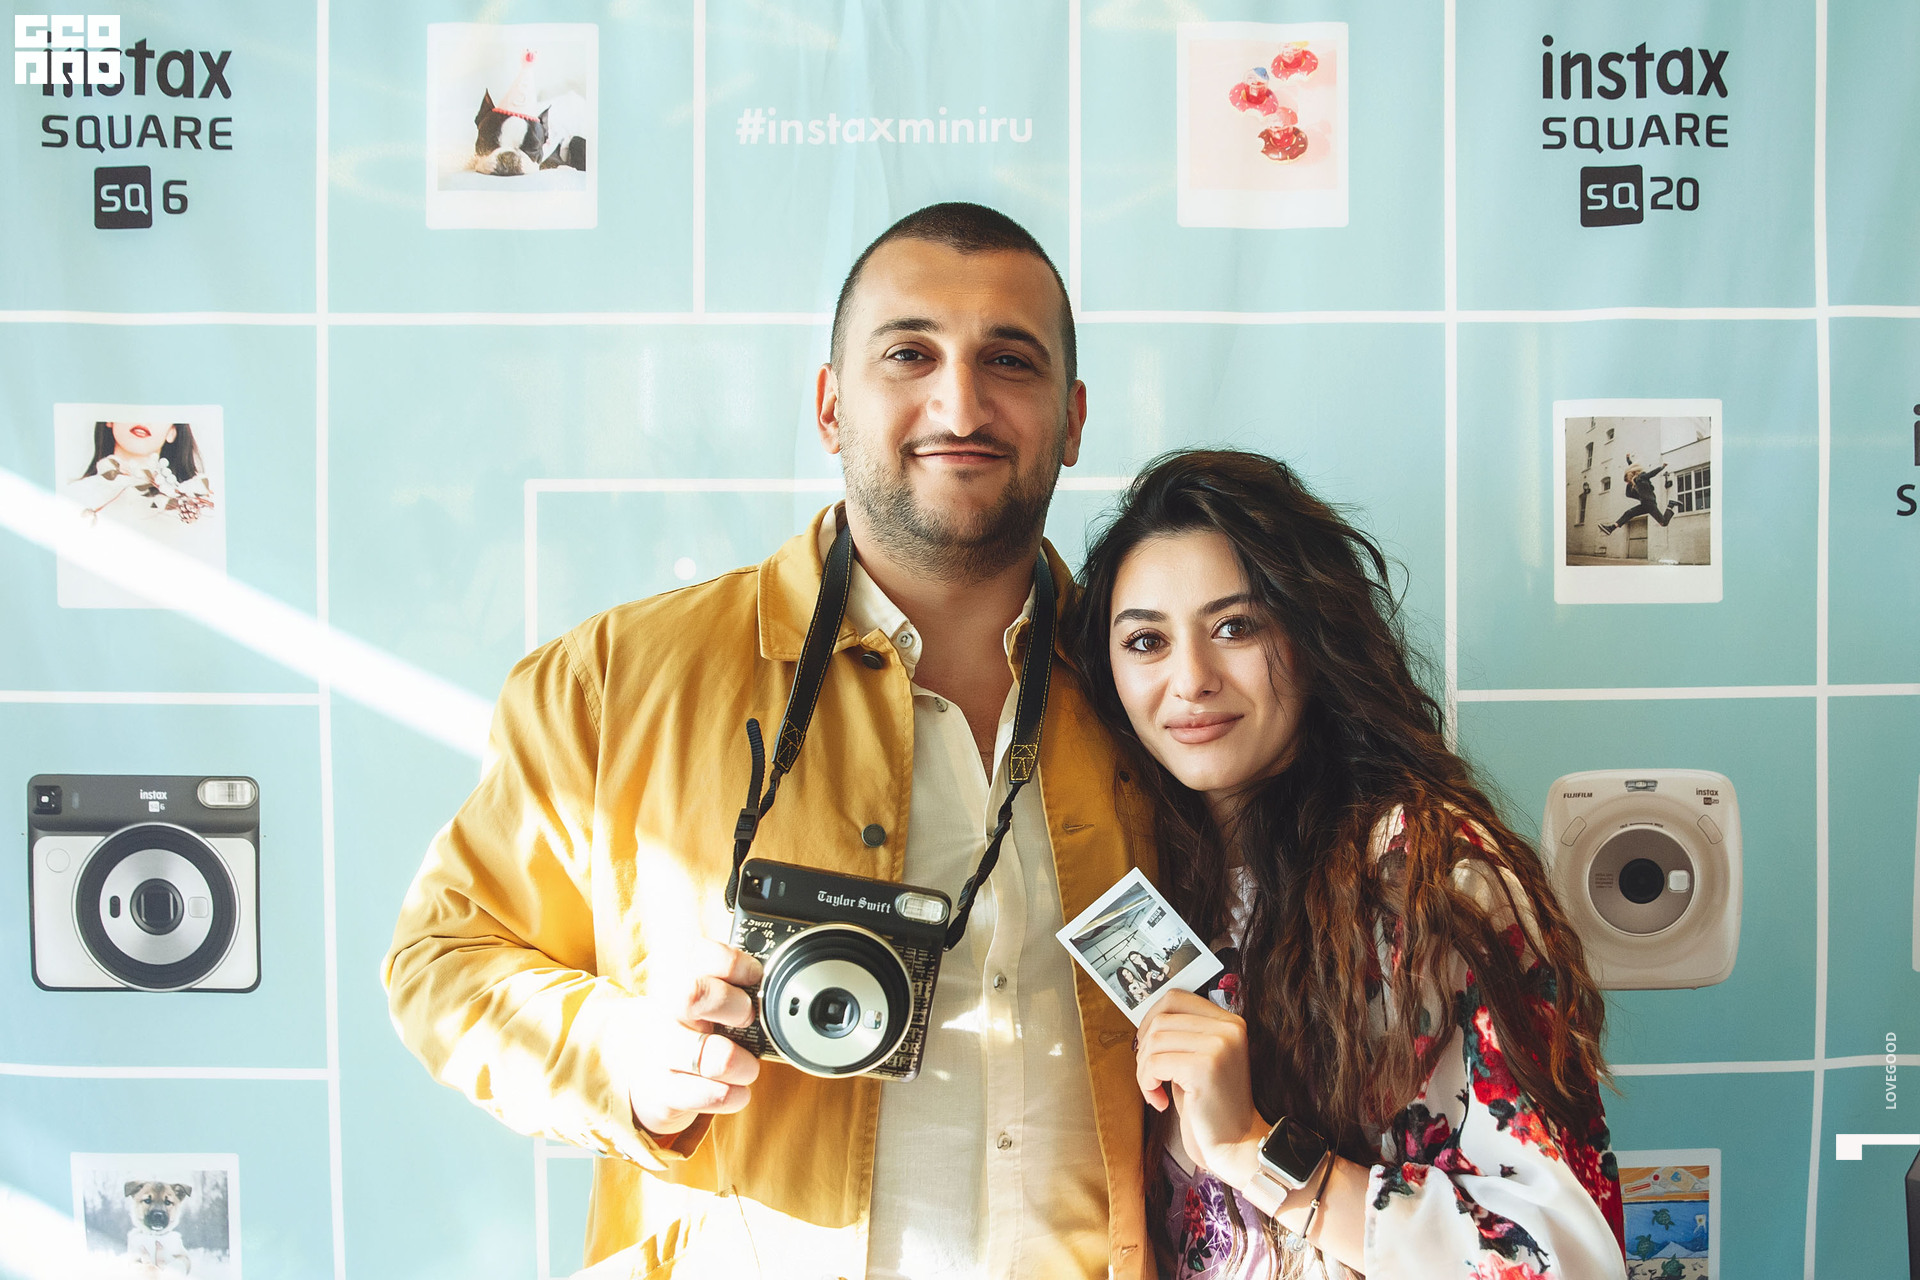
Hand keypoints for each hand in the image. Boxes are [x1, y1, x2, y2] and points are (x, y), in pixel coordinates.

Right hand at [627, 938, 763, 1138]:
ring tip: (747, 1066)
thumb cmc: (694, 1033)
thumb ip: (735, 989)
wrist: (649, 1080)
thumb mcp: (706, 1005)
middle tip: (748, 1019)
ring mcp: (661, 1053)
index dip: (733, 962)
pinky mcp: (664, 1093)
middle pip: (692, 994)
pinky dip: (735, 1095)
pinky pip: (712, 1095)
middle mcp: (665, 1013)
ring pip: (711, 1056)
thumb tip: (778, 983)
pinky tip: (735, 1089)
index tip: (754, 975)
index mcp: (679, 982)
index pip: (698, 954)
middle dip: (735, 1006)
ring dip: (744, 1064)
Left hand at [1134, 989, 1266, 1189]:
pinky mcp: (1205, 1067)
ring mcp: (1219, 1045)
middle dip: (1144, 1047)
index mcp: (1229, 1022)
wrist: (1236, 1144)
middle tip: (1149, 1074)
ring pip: (1154, 1040)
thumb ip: (1182, 1034)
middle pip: (1161, 1017)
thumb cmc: (1210, 1106)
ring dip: (1144, 1069)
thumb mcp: (1199, 1060)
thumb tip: (1145, 1020)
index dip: (1151, 1018)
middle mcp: (1228, 1028)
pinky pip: (1154, 1063)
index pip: (1176, 997)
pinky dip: (1146, 1083)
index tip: (1147, 1045)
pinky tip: (1159, 1101)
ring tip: (1155, 1089)